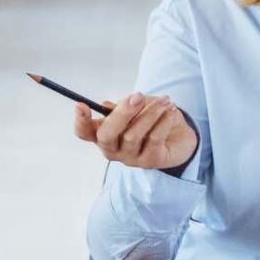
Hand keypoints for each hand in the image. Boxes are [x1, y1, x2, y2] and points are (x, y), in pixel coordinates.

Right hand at [74, 93, 198, 173]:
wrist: (179, 134)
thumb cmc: (150, 118)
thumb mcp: (135, 107)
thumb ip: (122, 106)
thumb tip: (106, 106)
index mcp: (103, 134)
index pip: (84, 133)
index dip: (80, 121)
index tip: (81, 105)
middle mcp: (113, 150)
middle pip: (106, 136)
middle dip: (121, 114)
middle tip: (138, 97)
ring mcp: (130, 159)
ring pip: (132, 135)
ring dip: (150, 113)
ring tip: (164, 100)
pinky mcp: (150, 162)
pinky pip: (153, 139)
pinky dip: (163, 121)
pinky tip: (170, 110)